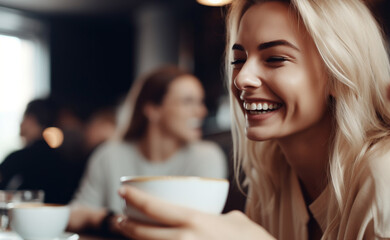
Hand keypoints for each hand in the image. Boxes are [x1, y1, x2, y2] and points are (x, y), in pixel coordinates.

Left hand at [117, 185, 274, 239]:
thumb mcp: (236, 221)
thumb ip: (217, 217)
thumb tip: (210, 217)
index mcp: (196, 221)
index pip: (155, 207)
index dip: (134, 197)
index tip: (122, 190)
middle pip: (143, 233)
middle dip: (125, 225)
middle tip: (118, 219)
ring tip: (129, 233)